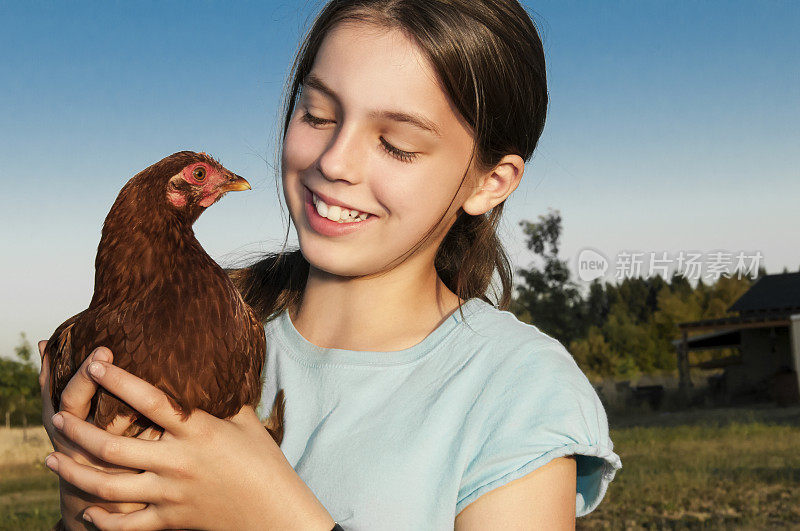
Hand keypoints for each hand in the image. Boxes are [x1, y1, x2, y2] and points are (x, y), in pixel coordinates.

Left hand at [44, 353, 335, 529]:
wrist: (275, 511)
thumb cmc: (264, 462)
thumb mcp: (247, 423)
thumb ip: (224, 399)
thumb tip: (215, 371)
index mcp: (197, 431)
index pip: (150, 400)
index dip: (119, 380)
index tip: (95, 363)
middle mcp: (178, 461)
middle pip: (113, 448)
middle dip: (78, 432)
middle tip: (57, 417)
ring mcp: (171, 493)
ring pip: (108, 487)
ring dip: (74, 474)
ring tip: (51, 458)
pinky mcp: (171, 519)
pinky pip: (126, 525)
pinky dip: (102, 521)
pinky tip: (87, 511)